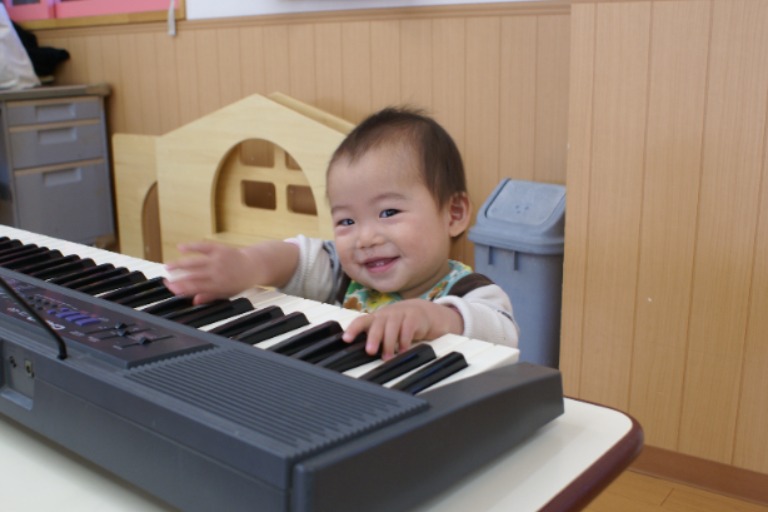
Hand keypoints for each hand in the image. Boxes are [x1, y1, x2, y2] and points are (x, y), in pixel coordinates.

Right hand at [164, 241, 254, 303]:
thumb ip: (210, 296)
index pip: (196, 287)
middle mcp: (217, 272)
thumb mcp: (227, 293)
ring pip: (194, 261)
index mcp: (218, 285)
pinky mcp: (218, 248)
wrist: (254, 266)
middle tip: (165, 280)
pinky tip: (180, 247)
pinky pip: (202, 246)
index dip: (181, 288)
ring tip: (167, 267)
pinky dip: (191, 246)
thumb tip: (194, 301)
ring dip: (179, 264)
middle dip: (177, 278)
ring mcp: (217, 259)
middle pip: (193, 275)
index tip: (170, 288)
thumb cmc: (240, 281)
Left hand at [342, 299, 463, 359]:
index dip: (353, 329)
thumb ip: (375, 338)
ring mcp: (400, 314)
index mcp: (376, 318)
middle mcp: (386, 315)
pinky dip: (404, 340)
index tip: (346, 339)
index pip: (361, 321)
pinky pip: (408, 328)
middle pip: (377, 324)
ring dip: (389, 343)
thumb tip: (361, 354)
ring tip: (387, 357)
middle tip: (370, 351)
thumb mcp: (385, 329)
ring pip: (392, 327)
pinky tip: (403, 349)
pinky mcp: (413, 317)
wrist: (422, 313)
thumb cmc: (399, 324)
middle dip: (373, 338)